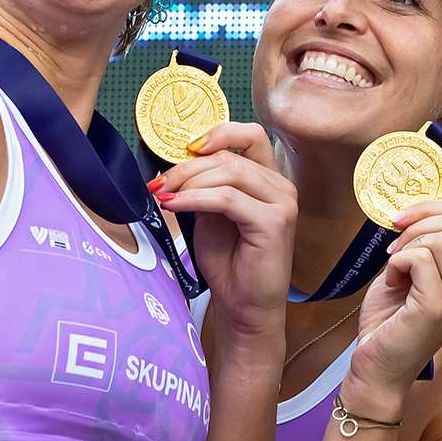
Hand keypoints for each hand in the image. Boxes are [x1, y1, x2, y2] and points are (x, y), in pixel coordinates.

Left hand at [151, 122, 294, 350]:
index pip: (251, 135)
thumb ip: (205, 187)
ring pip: (229, 172)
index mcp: (269, 180)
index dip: (219, 133)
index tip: (186, 149)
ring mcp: (282, 203)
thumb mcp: (212, 215)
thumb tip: (176, 166)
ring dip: (189, 182)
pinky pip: (228, 198)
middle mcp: (281, 186)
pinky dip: (195, 198)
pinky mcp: (274, 222)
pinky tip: (175, 205)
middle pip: (230, 156)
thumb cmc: (229, 264)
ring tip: (164, 197)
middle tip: (159, 184)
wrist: (244, 307)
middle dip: (187, 167)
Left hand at [343, 200, 441, 411]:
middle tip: (393, 244)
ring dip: (407, 245)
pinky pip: (419, 258)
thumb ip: (420, 248)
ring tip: (393, 270)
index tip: (402, 220)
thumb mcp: (407, 276)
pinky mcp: (437, 307)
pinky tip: (391, 283)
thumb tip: (414, 212)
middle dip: (420, 220)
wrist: (376, 370)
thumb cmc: (387, 325)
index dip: (432, 208)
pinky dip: (397, 263)